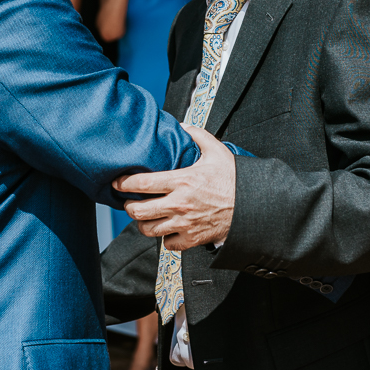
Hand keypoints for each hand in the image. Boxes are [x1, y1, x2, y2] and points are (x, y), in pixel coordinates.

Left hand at [114, 125, 235, 250]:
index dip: (123, 183)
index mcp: (182, 180)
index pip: (142, 183)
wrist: (252, 206)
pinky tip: (167, 229)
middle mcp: (179, 204)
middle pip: (139, 211)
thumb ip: (198, 136)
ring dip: (143, 223)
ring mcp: (185, 223)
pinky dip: (165, 238)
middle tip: (128, 202)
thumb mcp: (217, 151)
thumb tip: (183, 126)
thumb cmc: (234, 179)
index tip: (116, 183)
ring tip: (144, 216)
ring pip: (149, 230)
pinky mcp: (193, 239)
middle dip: (128, 206)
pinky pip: (168, 244)